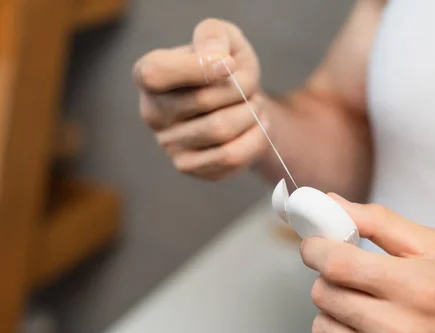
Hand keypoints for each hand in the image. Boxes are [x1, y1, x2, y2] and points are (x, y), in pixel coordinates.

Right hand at [133, 19, 267, 179]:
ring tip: (256, 105)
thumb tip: (215, 57)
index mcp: (147, 73)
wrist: (239, 104)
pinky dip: (256, 138)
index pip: (157, 73)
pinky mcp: (191, 167)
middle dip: (239, 89)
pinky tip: (260, 125)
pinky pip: (231, 157)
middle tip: (249, 85)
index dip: (198, 67)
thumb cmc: (226, 66)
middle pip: (203, 101)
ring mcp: (168, 144)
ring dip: (251, 114)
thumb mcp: (223, 38)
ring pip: (220, 131)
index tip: (230, 63)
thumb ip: (214, 36)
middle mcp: (151, 112)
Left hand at [300, 194, 434, 332]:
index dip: (316, 248)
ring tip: (366, 308)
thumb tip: (333, 204)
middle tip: (352, 276)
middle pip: (324, 294)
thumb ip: (379, 222)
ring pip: (322, 328)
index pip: (338, 264)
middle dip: (329, 278)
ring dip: (335, 312)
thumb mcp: (433, 249)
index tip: (315, 245)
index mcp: (418, 288)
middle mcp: (403, 332)